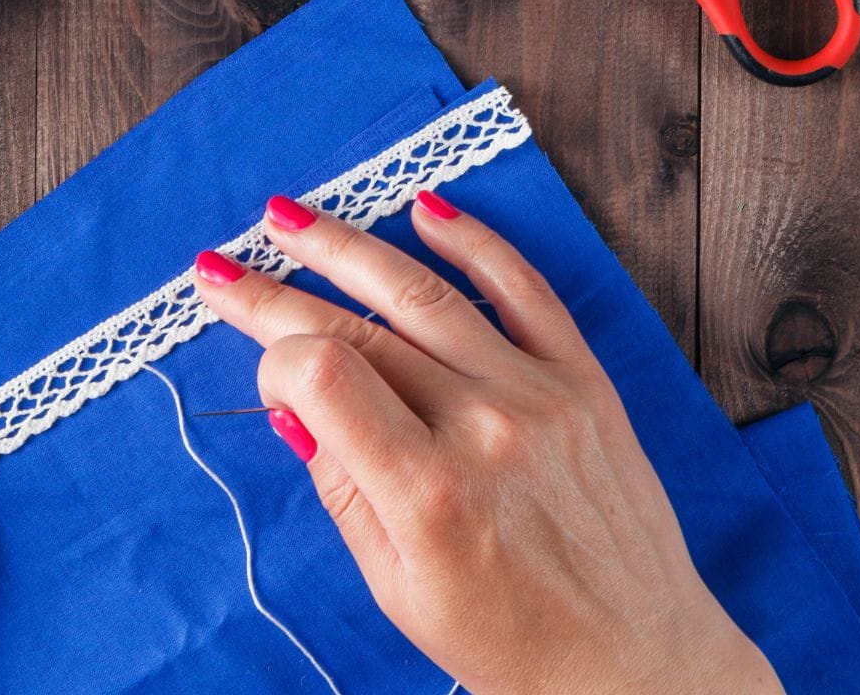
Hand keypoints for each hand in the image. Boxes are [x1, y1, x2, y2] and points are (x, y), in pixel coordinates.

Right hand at [193, 191, 781, 694]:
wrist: (640, 662)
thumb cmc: (513, 642)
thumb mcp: (398, 589)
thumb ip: (342, 489)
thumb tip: (294, 406)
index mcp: (429, 493)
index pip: (322, 374)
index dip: (274, 361)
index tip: (265, 378)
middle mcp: (485, 429)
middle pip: (357, 327)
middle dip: (273, 290)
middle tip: (219, 265)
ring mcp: (540, 396)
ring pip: (424, 292)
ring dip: (345, 245)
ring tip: (288, 218)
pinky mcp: (585, 383)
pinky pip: (525, 291)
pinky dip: (474, 242)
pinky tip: (424, 210)